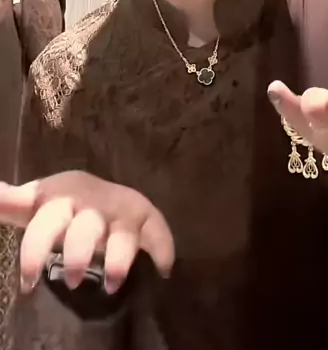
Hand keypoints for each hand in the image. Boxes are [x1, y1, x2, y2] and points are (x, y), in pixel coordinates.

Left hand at [0, 171, 174, 294]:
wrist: (100, 191)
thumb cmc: (61, 204)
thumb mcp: (35, 203)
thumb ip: (11, 202)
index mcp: (62, 200)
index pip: (46, 224)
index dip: (37, 252)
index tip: (28, 283)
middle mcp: (93, 205)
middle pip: (86, 228)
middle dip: (79, 254)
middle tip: (69, 280)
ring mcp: (121, 211)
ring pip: (122, 234)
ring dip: (118, 258)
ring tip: (111, 284)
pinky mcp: (145, 217)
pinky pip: (158, 229)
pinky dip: (164, 246)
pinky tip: (164, 268)